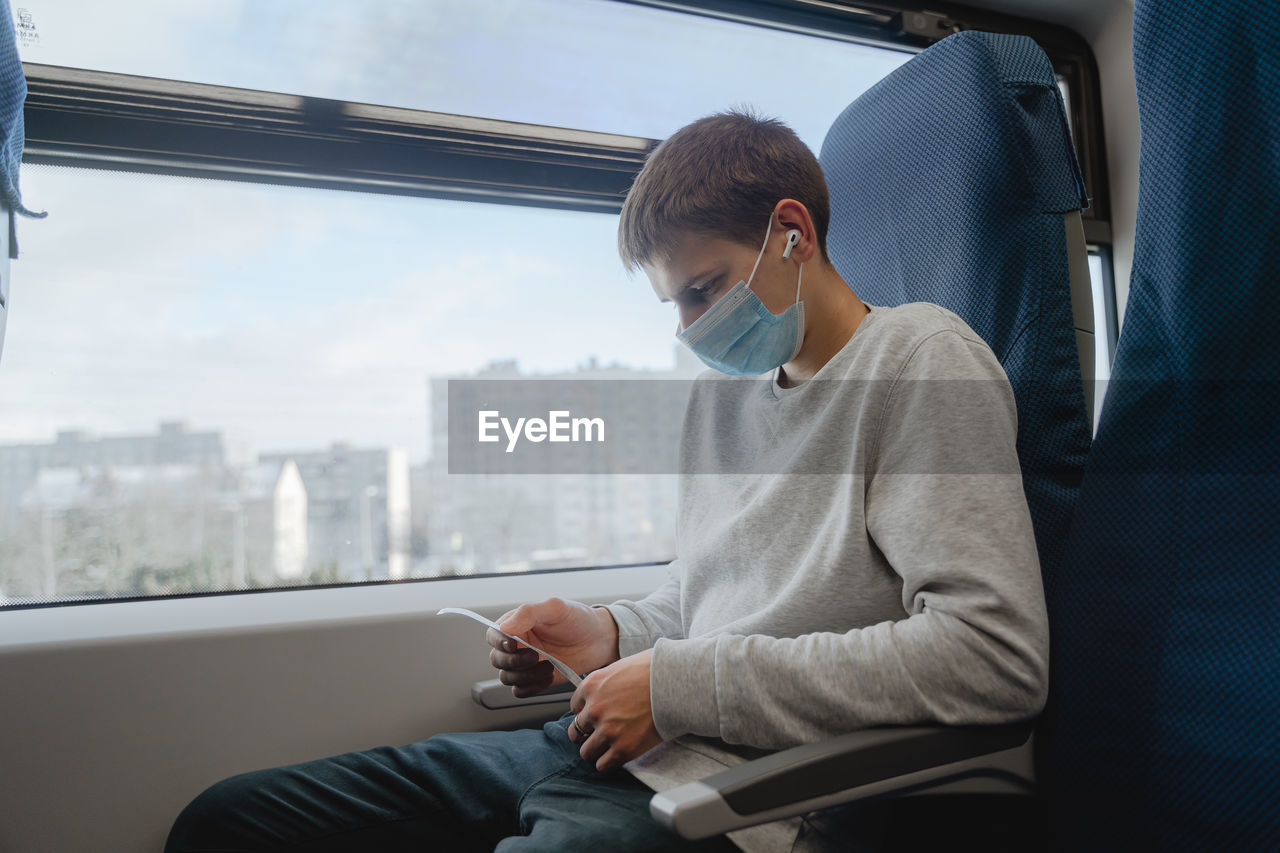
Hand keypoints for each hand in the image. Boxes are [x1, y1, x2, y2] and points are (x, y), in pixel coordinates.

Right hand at [487, 597, 618, 697]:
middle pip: (497, 659)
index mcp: (517, 624)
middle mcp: (517, 645)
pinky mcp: (535, 680)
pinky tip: (548, 677)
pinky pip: (521, 691)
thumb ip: (528, 613)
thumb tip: (504, 627)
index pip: (493, 635)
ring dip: (525, 676)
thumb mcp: (555, 608)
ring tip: (548, 666)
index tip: (513, 644)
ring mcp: (525, 664)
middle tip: (536, 656)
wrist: (599, 639)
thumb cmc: (578, 619)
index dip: (499, 642)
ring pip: (507, 677)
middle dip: (514, 661)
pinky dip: (531, 688)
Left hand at [567, 649, 662, 771]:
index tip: (595, 716)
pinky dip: (608, 762)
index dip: (586, 712)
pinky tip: (617, 755)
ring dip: (596, 750)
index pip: (574, 707)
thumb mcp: (620, 667)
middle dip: (587, 733)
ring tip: (609, 747)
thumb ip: (606, 683)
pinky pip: (603, 765)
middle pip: (576, 731)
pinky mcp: (623, 748)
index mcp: (591, 686)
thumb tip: (605, 692)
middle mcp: (594, 709)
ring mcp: (607, 730)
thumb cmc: (653, 670)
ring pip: (586, 752)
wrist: (676, 682)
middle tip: (600, 733)